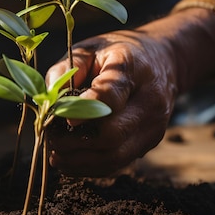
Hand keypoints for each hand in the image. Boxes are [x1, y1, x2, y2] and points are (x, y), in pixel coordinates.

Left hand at [45, 30, 176, 176]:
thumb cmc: (119, 53)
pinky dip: (90, 167)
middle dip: (75, 141)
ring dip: (79, 160)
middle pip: (112, 134)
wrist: (164, 61)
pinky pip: (118, 163)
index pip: (109, 96)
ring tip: (55, 153)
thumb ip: (68, 68)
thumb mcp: (91, 48)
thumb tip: (49, 99)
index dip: (81, 110)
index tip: (58, 115)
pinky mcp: (150, 142)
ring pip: (115, 156)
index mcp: (135, 69)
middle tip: (50, 136)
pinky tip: (69, 160)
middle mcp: (150, 101)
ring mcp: (154, 126)